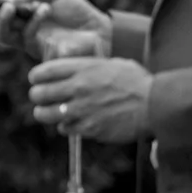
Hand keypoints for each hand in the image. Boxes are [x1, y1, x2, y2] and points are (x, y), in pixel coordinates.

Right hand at [0, 0, 109, 59]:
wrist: (103, 32)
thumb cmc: (79, 13)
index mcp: (21, 14)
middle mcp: (20, 29)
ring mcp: (28, 43)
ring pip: (2, 36)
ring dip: (2, 19)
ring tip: (10, 6)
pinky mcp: (40, 53)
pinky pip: (28, 38)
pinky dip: (34, 20)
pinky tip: (44, 9)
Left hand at [28, 54, 150, 142]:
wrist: (156, 104)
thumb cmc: (136, 81)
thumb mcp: (110, 63)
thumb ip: (87, 66)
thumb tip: (70, 70)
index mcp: (82, 68)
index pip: (43, 71)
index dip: (36, 77)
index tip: (35, 80)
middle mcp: (78, 88)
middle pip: (39, 93)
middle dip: (37, 96)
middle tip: (40, 97)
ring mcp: (82, 110)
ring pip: (46, 114)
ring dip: (44, 113)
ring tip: (45, 112)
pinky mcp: (90, 128)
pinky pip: (66, 128)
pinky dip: (66, 126)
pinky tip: (72, 123)